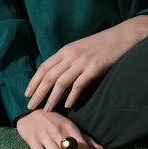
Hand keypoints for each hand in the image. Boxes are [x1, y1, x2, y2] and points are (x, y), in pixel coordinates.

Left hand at [24, 14, 147, 111]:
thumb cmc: (98, 46)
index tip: (27, 94)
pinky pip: (79, 85)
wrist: (120, 38)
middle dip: (38, 93)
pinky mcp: (94, 68)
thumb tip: (52, 77)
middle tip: (30, 106)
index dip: (34, 81)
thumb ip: (65, 61)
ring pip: (61, 83)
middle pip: (49, 77)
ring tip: (46, 110)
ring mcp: (81, 62)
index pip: (43, 68)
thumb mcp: (77, 49)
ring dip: (52, 98)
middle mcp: (70, 56)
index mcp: (64, 51)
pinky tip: (67, 105)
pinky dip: (72, 96)